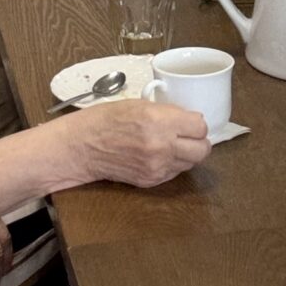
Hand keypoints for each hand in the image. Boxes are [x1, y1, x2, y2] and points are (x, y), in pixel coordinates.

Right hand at [61, 99, 212, 187]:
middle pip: (202, 150)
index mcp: (159, 121)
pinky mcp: (151, 181)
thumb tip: (190, 120)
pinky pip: (175, 173)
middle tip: (188, 136)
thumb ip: (168, 113)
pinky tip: (159, 156)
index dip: (196, 124)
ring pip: (191, 163)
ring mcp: (157, 167)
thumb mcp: (140, 105)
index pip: (200, 127)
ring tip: (172, 145)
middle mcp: (162, 146)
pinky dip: (173, 164)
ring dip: (187, 154)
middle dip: (198, 141)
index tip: (189, 122)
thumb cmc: (106, 120)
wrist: (82, 147)